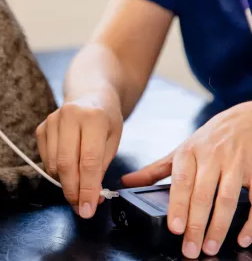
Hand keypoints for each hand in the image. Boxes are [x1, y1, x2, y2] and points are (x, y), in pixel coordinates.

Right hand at [36, 94, 122, 217]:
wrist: (89, 95)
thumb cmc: (105, 120)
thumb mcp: (113, 140)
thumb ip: (101, 167)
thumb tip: (91, 197)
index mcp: (93, 118)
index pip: (88, 161)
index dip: (88, 189)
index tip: (88, 209)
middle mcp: (69, 116)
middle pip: (66, 164)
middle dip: (72, 191)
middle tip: (80, 208)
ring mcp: (51, 120)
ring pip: (53, 164)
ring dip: (64, 183)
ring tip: (77, 188)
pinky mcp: (41, 127)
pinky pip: (45, 159)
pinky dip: (55, 171)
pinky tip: (67, 170)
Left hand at [122, 101, 251, 257]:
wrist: (245, 118)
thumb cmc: (209, 138)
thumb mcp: (181, 150)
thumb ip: (155, 170)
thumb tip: (127, 183)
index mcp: (189, 152)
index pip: (181, 181)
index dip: (178, 205)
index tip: (175, 228)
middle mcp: (212, 157)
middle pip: (203, 194)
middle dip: (196, 224)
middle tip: (190, 248)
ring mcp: (236, 164)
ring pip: (228, 199)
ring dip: (219, 226)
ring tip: (210, 247)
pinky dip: (250, 221)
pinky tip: (242, 238)